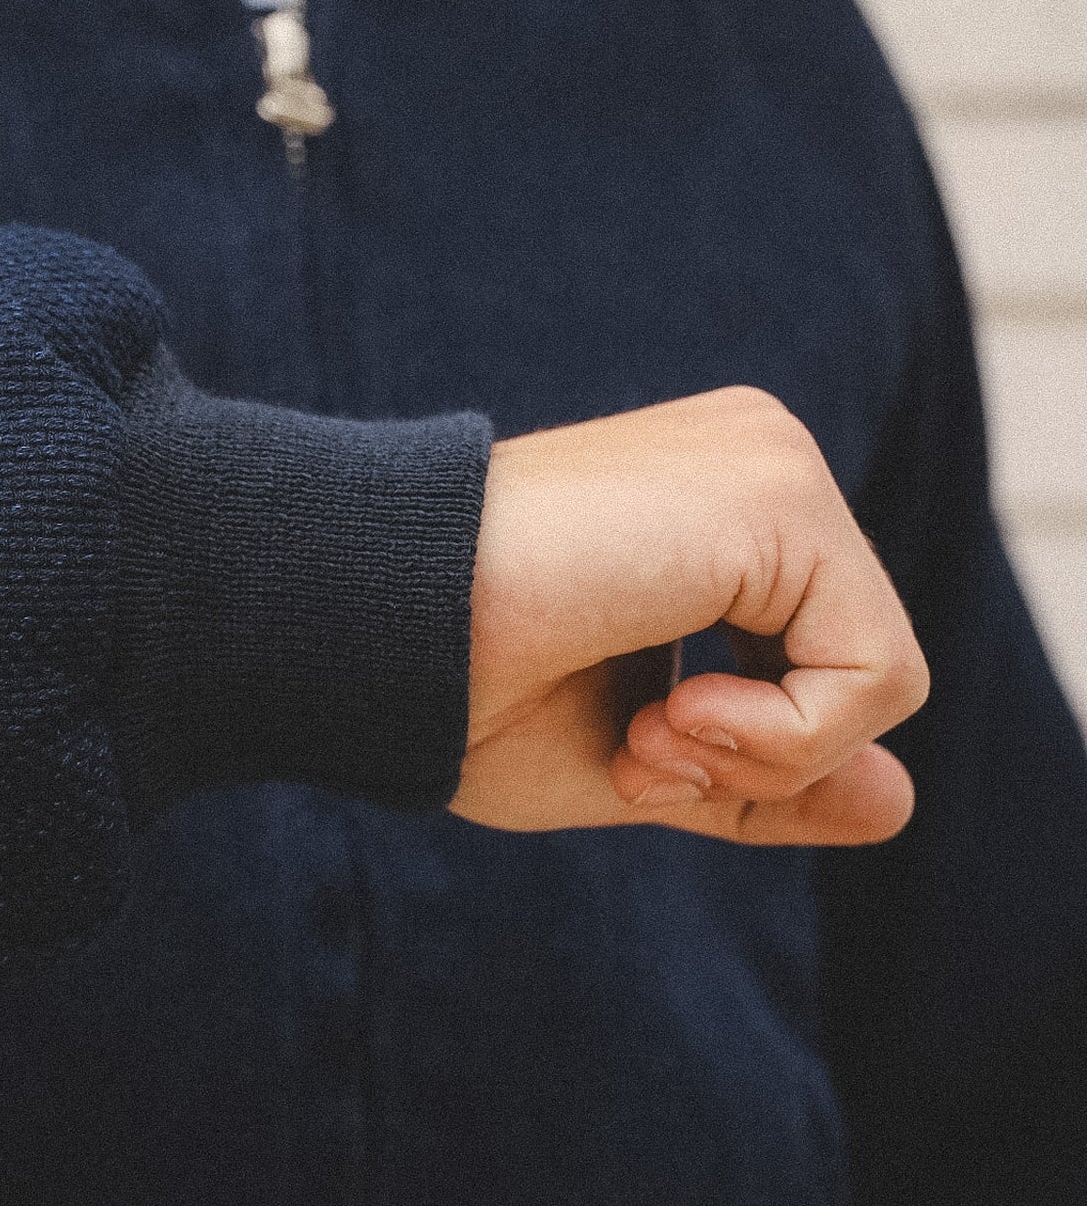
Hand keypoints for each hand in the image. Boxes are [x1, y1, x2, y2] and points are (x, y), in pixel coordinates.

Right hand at [450, 386, 926, 844]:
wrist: (364, 624)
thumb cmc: (459, 685)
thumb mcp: (630, 756)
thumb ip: (760, 774)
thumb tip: (899, 801)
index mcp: (715, 508)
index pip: (817, 665)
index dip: (740, 751)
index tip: (623, 744)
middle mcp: (753, 462)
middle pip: (859, 671)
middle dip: (754, 755)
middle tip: (633, 746)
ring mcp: (769, 464)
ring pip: (880, 680)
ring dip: (760, 754)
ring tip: (645, 728)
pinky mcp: (776, 496)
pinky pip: (876, 676)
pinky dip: (780, 739)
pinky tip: (669, 706)